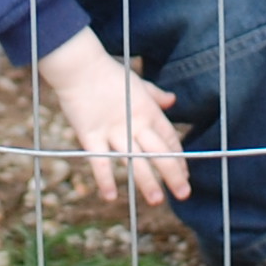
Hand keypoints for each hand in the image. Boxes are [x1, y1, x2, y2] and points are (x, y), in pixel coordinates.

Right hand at [36, 28, 190, 205]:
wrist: (79, 65)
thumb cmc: (109, 73)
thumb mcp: (137, 82)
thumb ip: (155, 95)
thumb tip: (173, 100)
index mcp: (148, 110)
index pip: (169, 138)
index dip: (179, 158)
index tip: (185, 175)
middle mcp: (135, 123)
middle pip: (159, 152)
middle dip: (173, 174)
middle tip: (184, 194)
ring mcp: (113, 131)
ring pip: (135, 160)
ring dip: (147, 181)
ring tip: (157, 200)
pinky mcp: (91, 135)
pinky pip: (99, 160)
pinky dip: (104, 179)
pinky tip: (110, 196)